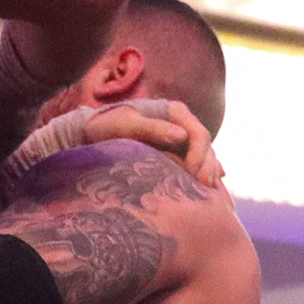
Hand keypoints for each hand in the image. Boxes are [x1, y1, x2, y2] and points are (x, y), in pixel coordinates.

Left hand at [84, 99, 222, 186]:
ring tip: (209, 191)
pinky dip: (201, 173)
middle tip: (206, 188)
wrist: (94, 132)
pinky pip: (193, 162)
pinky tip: (207, 188)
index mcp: (175, 112)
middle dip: (208, 167)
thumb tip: (181, 136)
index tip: (193, 174)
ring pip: (203, 155)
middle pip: (205, 146)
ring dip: (208, 172)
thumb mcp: (126, 125)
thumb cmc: (108, 125)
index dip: (200, 155)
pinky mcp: (174, 151)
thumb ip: (152, 128)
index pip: (199, 134)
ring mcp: (180, 138)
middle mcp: (181, 123)